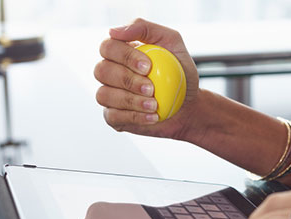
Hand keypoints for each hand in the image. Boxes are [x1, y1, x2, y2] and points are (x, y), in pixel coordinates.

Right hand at [94, 18, 199, 138]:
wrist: (188, 105)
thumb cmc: (179, 73)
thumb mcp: (172, 43)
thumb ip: (145, 29)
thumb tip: (114, 31)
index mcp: (119, 51)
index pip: (108, 47)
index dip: (125, 56)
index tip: (148, 66)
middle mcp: (109, 72)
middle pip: (101, 70)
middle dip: (127, 79)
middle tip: (151, 88)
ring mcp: (109, 95)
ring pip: (103, 95)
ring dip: (131, 100)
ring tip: (154, 104)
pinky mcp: (113, 116)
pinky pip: (113, 116)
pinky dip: (134, 117)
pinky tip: (153, 116)